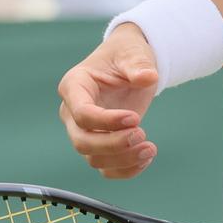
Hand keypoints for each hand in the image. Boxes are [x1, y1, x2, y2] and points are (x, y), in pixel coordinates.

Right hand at [57, 25, 160, 178]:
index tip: (135, 118)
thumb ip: (138, 64)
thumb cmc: (125, 55)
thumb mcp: (132, 52)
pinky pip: (106, 168)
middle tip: (142, 134)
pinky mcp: (99, 144)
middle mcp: (72, 111)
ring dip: (123, 159)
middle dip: (113, 144)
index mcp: (74, 85)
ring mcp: (84, 130)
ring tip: (150, 148)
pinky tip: (146, 157)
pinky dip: (126, 170)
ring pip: (93, 158)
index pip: (81, 113)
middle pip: (82, 141)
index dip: (106, 121)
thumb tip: (147, 77)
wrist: (128, 64)